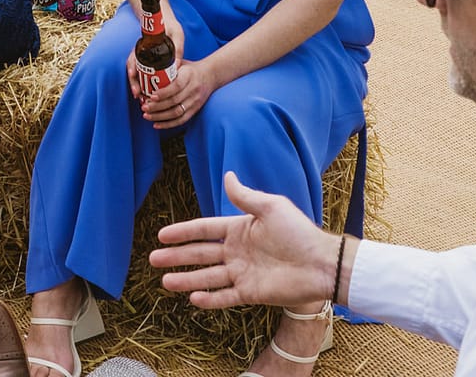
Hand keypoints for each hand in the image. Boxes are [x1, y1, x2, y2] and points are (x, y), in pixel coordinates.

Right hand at [123, 8, 186, 108]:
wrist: (167, 23)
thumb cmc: (172, 27)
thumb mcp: (177, 35)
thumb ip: (178, 48)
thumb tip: (178, 67)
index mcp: (145, 44)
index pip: (133, 56)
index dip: (132, 66)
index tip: (132, 75)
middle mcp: (141, 52)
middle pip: (132, 68)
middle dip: (133, 82)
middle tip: (137, 94)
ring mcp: (143, 57)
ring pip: (135, 73)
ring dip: (137, 86)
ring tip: (140, 97)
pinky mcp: (148, 63)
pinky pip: (141, 75)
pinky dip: (142, 84)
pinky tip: (145, 93)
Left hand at [141, 52, 213, 130]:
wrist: (210, 75)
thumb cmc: (191, 69)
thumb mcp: (181, 63)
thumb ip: (167, 66)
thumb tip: (149, 67)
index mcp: (189, 76)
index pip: (176, 86)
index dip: (163, 93)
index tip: (151, 96)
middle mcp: (193, 90)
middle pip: (174, 101)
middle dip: (157, 106)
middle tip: (144, 107)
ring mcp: (195, 101)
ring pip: (177, 112)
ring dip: (160, 116)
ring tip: (147, 115)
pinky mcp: (195, 110)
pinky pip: (181, 120)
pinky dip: (168, 124)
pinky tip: (156, 124)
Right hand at [149, 170, 339, 309]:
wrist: (322, 264)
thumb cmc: (299, 232)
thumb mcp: (271, 207)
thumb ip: (245, 196)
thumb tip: (228, 175)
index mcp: (240, 229)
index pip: (204, 230)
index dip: (183, 232)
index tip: (162, 235)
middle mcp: (237, 252)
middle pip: (200, 255)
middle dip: (177, 257)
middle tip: (153, 259)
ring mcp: (243, 273)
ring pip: (207, 277)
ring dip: (186, 279)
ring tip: (165, 282)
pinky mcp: (251, 293)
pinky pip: (225, 297)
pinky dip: (210, 299)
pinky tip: (193, 298)